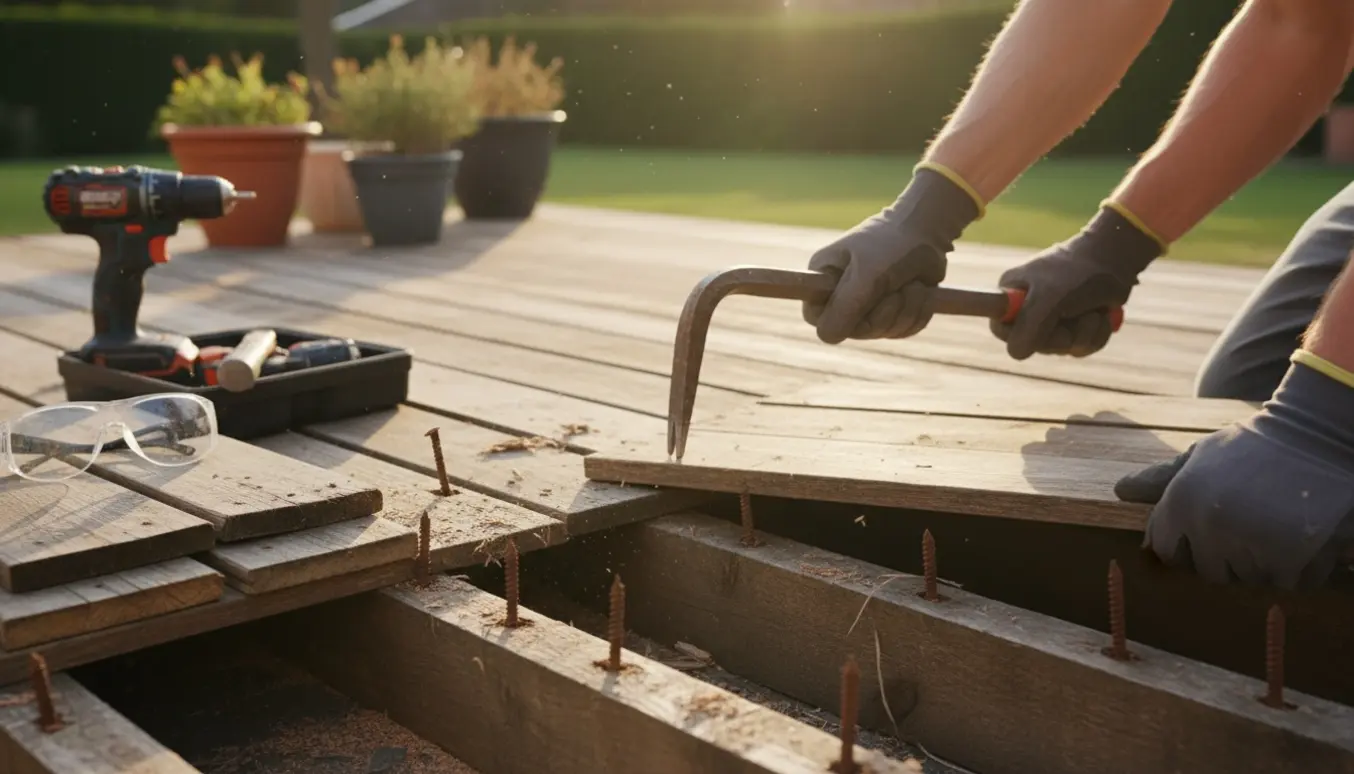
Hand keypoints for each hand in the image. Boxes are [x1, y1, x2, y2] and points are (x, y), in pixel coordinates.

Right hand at [804, 167, 980, 343]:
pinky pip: (904, 330)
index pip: (816, 318)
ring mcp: (868, 308)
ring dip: (907, 307)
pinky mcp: (893, 315)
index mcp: (823, 279)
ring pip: (884, 332)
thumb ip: (845, 305)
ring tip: (911, 282)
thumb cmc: (892, 244)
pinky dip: (918, 311)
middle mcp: (842, 297)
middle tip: (895, 284)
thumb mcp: (867, 274)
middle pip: (855, 331)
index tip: (862, 302)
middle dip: (884, 310)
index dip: (839, 318)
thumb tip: (827, 336)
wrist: (928, 232)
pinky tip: (920, 289)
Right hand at [991, 206, 1161, 359]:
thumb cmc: (1078, 273)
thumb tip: (1017, 353)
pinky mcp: (1075, 329)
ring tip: (1092, 311)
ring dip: (1083, 334)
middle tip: (1072, 312)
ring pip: (1061, 349)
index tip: (1039, 324)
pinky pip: (1080, 348)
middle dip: (1061, 335)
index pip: (1000, 329)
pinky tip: (1101, 316)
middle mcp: (1027, 310)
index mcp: (1010, 295)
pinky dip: (1096, 336)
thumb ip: (1029, 326)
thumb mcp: (1049, 298)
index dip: (1016, 335)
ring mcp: (1052, 321)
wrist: (1116, 259)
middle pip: (1033, 345)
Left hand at [1115, 357, 1353, 588]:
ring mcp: (1248, 545)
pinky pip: (1286, 583)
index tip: (1210, 530)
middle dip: (1228, 556)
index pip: (1167, 551)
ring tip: (1275, 524)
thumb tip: (1119, 491)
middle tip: (1250, 523)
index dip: (1187, 544)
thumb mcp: (1200, 456)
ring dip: (1263, 563)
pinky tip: (1300, 536)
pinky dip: (1298, 568)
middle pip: (1209, 572)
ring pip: (1248, 579)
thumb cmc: (1252, 446)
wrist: (1314, 436)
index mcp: (1181, 502)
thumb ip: (1160, 480)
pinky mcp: (1289, 558)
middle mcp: (1208, 527)